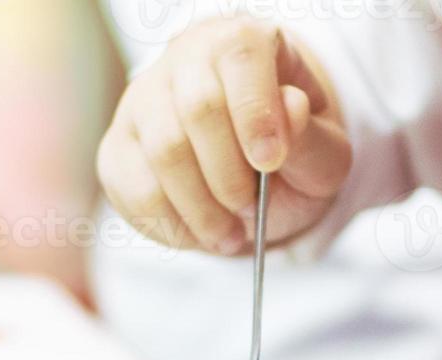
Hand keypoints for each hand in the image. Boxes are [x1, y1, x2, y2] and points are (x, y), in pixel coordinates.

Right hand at [97, 18, 351, 254]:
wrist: (257, 181)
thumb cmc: (292, 157)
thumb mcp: (323, 154)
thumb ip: (312, 137)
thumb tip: (291, 108)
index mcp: (243, 44)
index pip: (240, 55)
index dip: (255, 111)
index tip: (270, 162)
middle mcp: (185, 60)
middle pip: (198, 109)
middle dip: (231, 176)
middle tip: (253, 209)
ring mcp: (143, 102)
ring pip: (164, 152)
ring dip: (204, 209)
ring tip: (233, 234)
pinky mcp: (118, 148)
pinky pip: (134, 189)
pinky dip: (173, 225)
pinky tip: (200, 232)